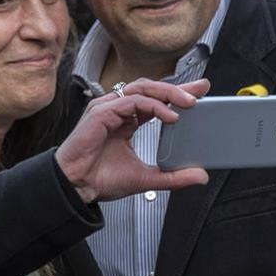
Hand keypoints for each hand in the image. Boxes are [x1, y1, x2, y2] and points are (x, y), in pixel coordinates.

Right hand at [56, 78, 210, 202]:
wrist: (76, 187)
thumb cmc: (100, 179)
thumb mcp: (147, 178)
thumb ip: (173, 177)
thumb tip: (200, 176)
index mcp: (126, 120)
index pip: (155, 100)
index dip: (177, 94)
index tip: (200, 93)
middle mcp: (117, 110)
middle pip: (150, 88)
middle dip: (177, 87)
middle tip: (200, 91)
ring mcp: (108, 108)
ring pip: (142, 88)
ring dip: (168, 93)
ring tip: (188, 103)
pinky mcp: (102, 112)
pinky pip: (132, 101)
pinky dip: (153, 106)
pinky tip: (169, 116)